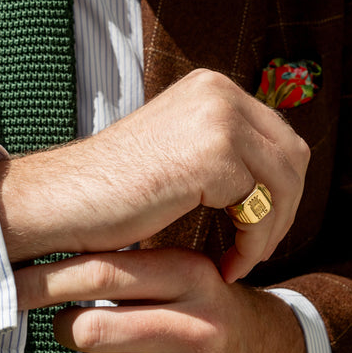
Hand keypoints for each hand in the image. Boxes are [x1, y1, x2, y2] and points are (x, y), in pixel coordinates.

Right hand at [0, 69, 308, 280]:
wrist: (59, 203)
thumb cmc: (109, 192)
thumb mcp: (174, 155)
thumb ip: (218, 151)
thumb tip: (270, 175)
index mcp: (210, 87)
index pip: (278, 137)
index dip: (277, 188)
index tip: (254, 229)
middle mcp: (218, 91)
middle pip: (292, 156)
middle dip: (282, 210)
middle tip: (255, 250)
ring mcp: (218, 118)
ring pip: (284, 183)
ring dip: (269, 232)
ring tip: (238, 262)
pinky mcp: (213, 155)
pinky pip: (260, 208)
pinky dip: (251, 245)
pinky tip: (226, 266)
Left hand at [16, 248, 306, 352]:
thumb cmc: (200, 307)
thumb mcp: (179, 271)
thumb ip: (124, 265)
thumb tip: (39, 259)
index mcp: (190, 276)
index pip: (101, 273)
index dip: (45, 280)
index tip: (10, 283)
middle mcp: (196, 326)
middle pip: (90, 328)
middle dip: (66, 328)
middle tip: (71, 326)